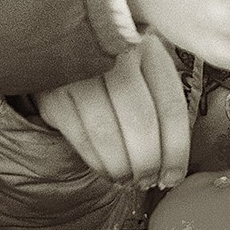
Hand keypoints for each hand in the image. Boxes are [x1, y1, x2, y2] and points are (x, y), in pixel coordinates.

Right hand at [35, 32, 188, 188]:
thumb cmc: (116, 68)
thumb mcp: (145, 71)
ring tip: (127, 179)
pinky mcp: (53, 91)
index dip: (176, 150)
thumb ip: (162, 107)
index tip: (174, 177)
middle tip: (148, 181)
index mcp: (148, 48)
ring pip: (107, 133)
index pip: (170, 106)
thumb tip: (173, 167)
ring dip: (120, 167)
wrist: (61, 48)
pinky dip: (96, 162)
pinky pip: (79, 137)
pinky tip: (106, 170)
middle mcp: (115, 54)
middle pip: (140, 120)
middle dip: (147, 162)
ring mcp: (81, 71)